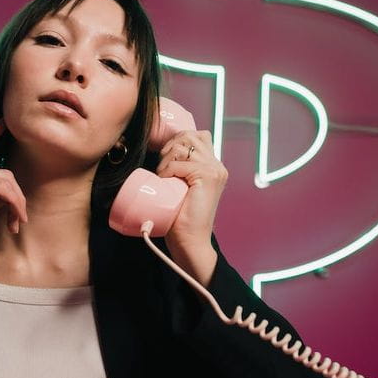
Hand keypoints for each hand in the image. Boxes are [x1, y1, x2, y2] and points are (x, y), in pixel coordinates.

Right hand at [0, 122, 28, 239]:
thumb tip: (7, 200)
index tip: (4, 123)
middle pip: (3, 173)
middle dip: (18, 197)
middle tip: (20, 219)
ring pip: (5, 181)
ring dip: (17, 203)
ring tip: (18, 222)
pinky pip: (1, 190)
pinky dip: (13, 204)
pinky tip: (13, 218)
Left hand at [155, 130, 227, 284]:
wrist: (190, 241)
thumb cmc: (180, 217)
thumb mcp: (181, 187)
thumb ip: (180, 169)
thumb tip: (160, 151)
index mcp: (213, 166)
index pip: (196, 135)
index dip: (177, 141)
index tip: (164, 158)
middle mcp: (217, 166)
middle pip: (190, 135)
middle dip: (170, 146)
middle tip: (162, 168)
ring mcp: (215, 170)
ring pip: (183, 146)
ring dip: (167, 159)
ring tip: (163, 177)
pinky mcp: (208, 177)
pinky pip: (179, 163)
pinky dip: (167, 170)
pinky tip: (165, 182)